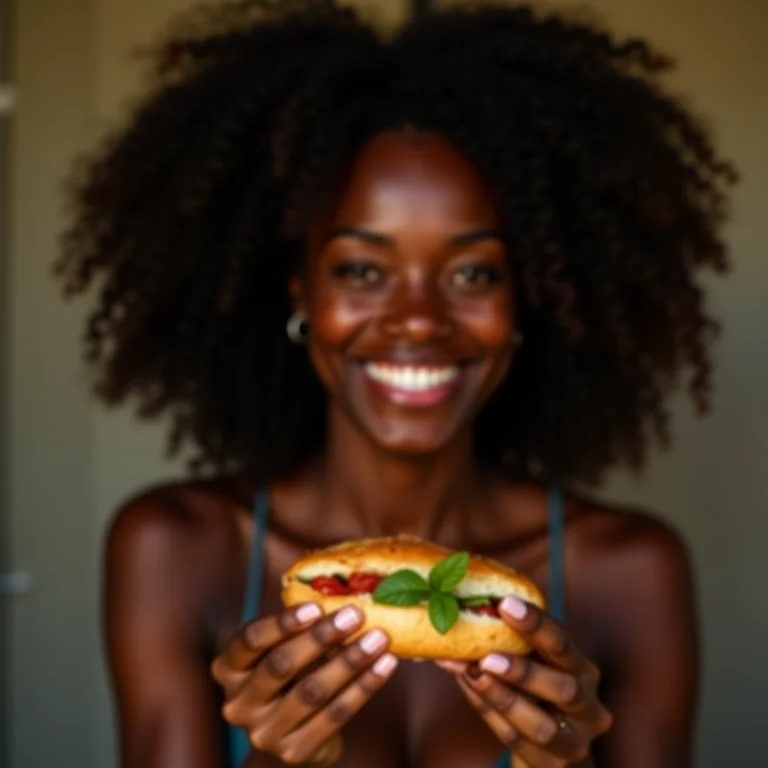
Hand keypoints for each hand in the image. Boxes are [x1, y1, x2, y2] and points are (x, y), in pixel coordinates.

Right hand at [211, 603, 397, 764]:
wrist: (289, 738)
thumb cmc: (287, 679)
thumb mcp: (278, 652)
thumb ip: (296, 629)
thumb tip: (343, 594)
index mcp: (228, 669)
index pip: (250, 640)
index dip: (283, 623)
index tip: (316, 606)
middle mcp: (238, 703)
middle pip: (281, 665)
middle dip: (321, 637)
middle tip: (355, 614)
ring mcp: (263, 732)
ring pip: (312, 691)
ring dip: (350, 661)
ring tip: (379, 638)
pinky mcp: (293, 752)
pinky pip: (335, 715)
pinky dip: (364, 687)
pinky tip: (384, 665)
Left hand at [437, 597, 612, 766]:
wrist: (555, 751)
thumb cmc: (538, 692)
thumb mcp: (536, 663)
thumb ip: (511, 641)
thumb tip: (463, 608)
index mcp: (584, 671)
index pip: (563, 644)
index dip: (536, 624)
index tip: (505, 603)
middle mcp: (588, 707)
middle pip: (563, 689)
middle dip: (524, 671)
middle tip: (488, 656)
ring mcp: (574, 742)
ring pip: (541, 725)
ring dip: (503, 699)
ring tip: (473, 675)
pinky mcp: (552, 767)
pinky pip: (517, 741)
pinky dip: (489, 714)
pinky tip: (469, 689)